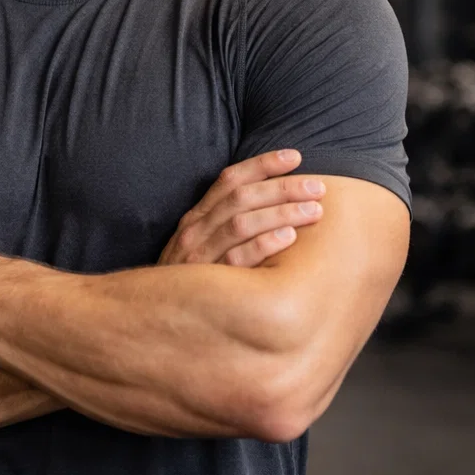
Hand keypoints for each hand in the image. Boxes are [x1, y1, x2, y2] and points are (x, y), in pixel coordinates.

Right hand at [157, 150, 324, 267]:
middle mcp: (195, 231)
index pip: (230, 180)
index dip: (263, 164)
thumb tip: (275, 203)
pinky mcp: (206, 283)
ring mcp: (199, 256)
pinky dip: (264, 244)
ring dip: (281, 212)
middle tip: (318, 187)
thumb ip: (227, 224)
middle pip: (241, 197)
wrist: (157, 317)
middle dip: (282, 188)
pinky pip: (237, 259)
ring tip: (314, 210)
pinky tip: (289, 237)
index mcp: (197, 217)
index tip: (296, 156)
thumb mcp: (202, 245)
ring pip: (241, 223)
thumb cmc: (193, 280)